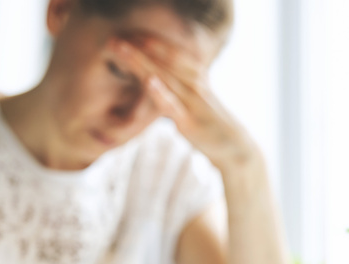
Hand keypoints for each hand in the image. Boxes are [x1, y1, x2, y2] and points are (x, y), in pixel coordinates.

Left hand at [110, 35, 260, 170]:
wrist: (234, 145)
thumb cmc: (210, 121)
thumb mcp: (194, 98)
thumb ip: (176, 86)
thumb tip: (155, 80)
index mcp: (194, 73)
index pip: (168, 52)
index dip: (146, 42)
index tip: (125, 34)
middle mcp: (194, 81)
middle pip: (162, 59)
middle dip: (138, 47)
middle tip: (114, 39)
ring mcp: (192, 100)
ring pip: (163, 77)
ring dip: (141, 62)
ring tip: (122, 49)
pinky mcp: (189, 121)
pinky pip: (172, 105)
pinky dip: (160, 92)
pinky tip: (148, 80)